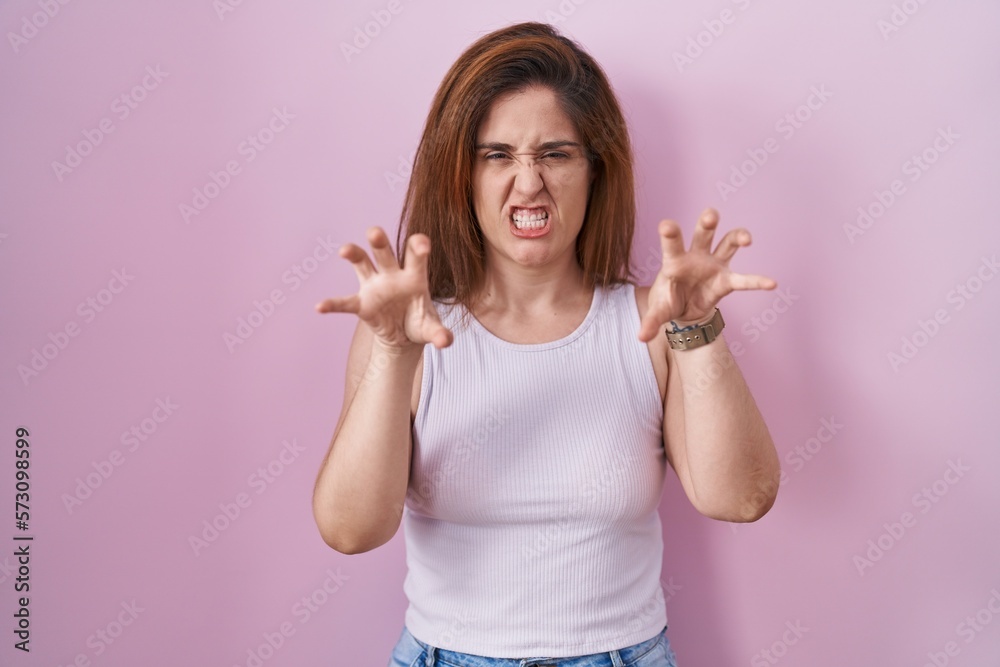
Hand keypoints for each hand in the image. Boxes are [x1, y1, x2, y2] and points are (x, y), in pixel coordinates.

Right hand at [315, 227, 452, 350]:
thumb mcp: (431, 329)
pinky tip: (320, 307)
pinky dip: (333, 305)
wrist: (404, 335)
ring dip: (354, 255)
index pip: (416, 256)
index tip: (421, 244)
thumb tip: (445, 341)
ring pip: (362, 264)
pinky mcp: (362, 303)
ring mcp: (375, 286)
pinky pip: (345, 303)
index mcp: (414, 276)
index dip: (418, 247)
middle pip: (385, 253)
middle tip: (374, 232)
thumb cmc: (420, 323)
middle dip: (379, 241)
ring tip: (345, 250)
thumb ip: (439, 333)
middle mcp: (392, 275)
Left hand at [637, 208, 776, 342]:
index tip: (666, 225)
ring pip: (727, 243)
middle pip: (703, 233)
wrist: (684, 311)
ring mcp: (714, 264)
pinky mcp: (726, 280)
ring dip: (738, 237)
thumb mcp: (658, 311)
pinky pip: (744, 279)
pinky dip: (757, 281)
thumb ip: (651, 321)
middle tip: (711, 216)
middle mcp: (696, 256)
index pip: (672, 244)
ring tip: (747, 239)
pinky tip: (771, 283)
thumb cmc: (668, 302)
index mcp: (674, 260)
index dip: (670, 233)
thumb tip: (641, 338)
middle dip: (707, 223)